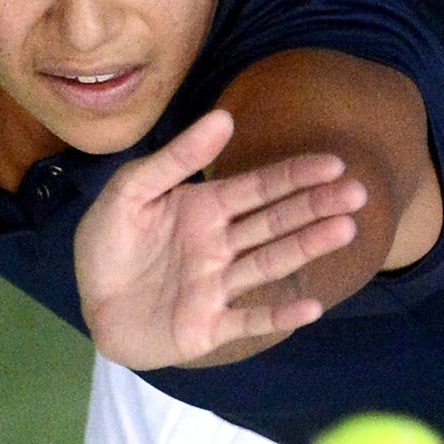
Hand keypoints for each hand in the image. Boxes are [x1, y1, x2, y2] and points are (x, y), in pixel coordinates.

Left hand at [73, 109, 365, 369]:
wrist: (86, 304)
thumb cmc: (107, 244)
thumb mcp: (130, 191)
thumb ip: (175, 159)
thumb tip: (223, 116)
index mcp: (205, 209)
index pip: (258, 188)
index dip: (295, 175)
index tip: (334, 163)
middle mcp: (220, 245)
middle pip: (275, 223)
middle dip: (314, 207)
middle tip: (357, 192)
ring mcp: (218, 286)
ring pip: (269, 263)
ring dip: (306, 247)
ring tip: (344, 230)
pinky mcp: (208, 326)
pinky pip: (248, 320)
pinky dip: (277, 315)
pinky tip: (311, 307)